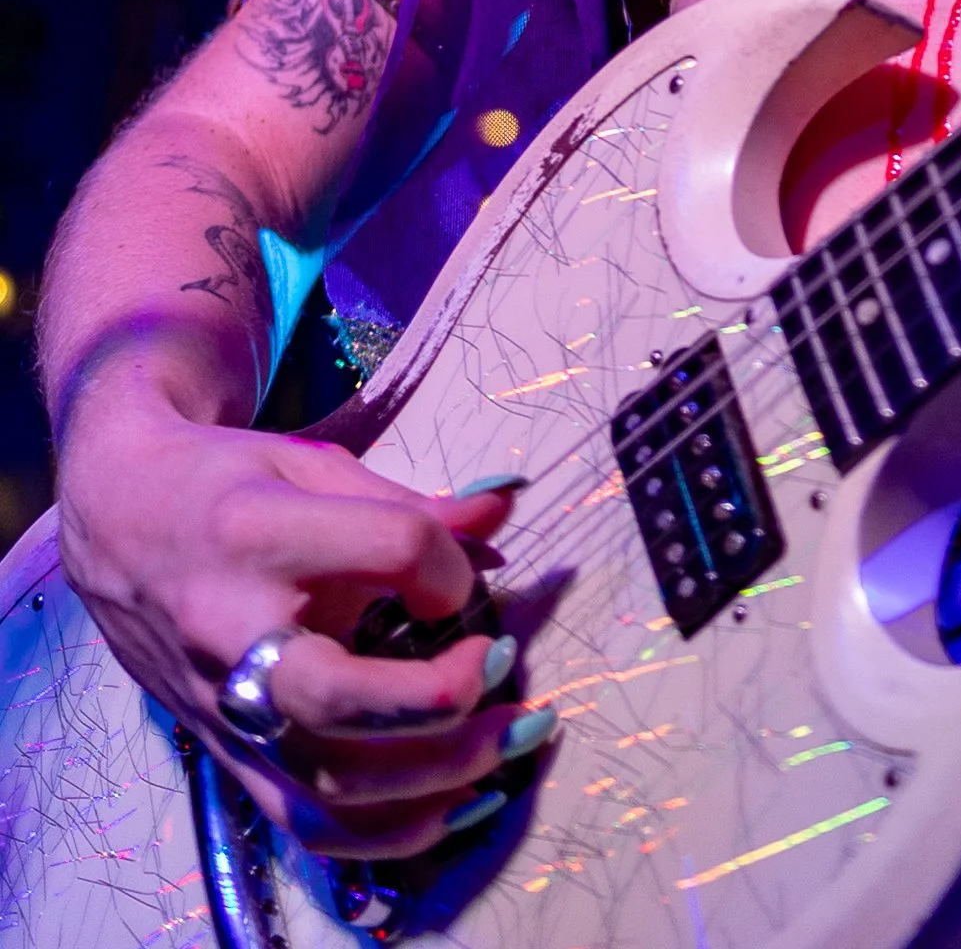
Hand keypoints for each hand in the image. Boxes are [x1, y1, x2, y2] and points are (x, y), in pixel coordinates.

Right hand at [57, 383, 543, 857]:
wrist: (120, 522)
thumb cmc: (227, 486)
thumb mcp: (311, 467)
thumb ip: (409, 504)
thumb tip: (504, 512)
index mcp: (256, 534)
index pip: (389, 548)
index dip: (448, 562)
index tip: (458, 573)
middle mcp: (230, 630)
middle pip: (337, 698)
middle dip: (439, 696)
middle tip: (499, 662)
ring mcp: (223, 706)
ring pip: (327, 783)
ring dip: (434, 775)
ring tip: (500, 738)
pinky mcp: (226, 755)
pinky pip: (308, 824)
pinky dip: (389, 830)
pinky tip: (452, 799)